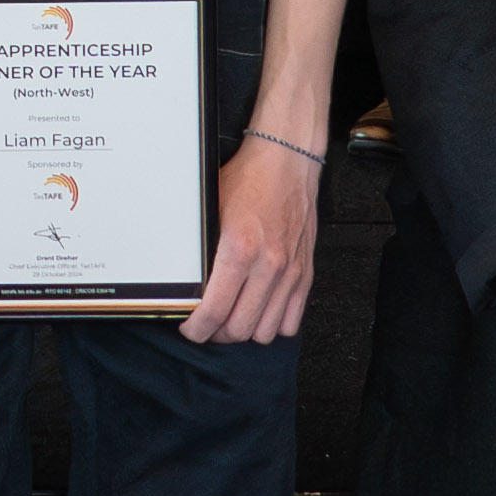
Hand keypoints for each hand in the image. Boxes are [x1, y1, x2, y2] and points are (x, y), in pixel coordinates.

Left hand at [187, 132, 320, 346]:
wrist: (287, 162)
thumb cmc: (250, 179)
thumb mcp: (212, 210)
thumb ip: (204, 250)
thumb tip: (189, 282)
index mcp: (240, 250)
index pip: (215, 311)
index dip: (197, 329)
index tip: (191, 329)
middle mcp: (268, 265)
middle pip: (239, 328)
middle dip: (217, 334)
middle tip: (207, 326)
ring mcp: (290, 272)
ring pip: (266, 331)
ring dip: (245, 331)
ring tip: (232, 319)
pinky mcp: (305, 272)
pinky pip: (290, 319)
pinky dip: (273, 324)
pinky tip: (259, 312)